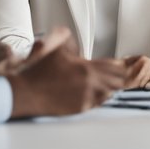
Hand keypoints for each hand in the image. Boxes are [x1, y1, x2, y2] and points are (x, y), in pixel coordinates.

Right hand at [6, 27, 125, 117]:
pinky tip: (94, 92)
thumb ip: (69, 39)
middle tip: (118, 73)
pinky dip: (99, 97)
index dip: (120, 65)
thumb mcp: (54, 46)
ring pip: (109, 93)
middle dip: (117, 76)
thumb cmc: (37, 71)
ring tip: (105, 81)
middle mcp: (89, 84)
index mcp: (85, 68)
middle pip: (117, 81)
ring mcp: (85, 98)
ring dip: (109, 86)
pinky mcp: (79, 109)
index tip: (123, 64)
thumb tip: (77, 42)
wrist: (26, 92)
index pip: (115, 67)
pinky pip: (98, 103)